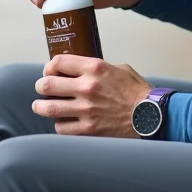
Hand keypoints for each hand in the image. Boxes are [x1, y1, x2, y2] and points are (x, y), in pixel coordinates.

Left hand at [32, 55, 151, 136]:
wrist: (151, 116)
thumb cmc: (137, 92)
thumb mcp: (120, 68)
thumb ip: (99, 67)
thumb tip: (81, 70)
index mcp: (94, 68)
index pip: (58, 62)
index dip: (49, 67)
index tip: (50, 72)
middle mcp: (87, 87)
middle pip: (46, 85)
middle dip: (41, 86)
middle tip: (42, 89)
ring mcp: (86, 110)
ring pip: (48, 108)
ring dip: (40, 106)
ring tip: (40, 106)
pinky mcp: (88, 130)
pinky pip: (61, 128)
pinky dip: (59, 125)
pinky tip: (63, 122)